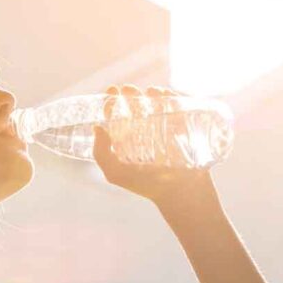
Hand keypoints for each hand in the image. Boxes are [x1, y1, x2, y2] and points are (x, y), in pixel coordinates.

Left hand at [92, 84, 216, 207]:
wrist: (181, 193)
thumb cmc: (148, 187)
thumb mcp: (117, 174)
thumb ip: (101, 155)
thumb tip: (98, 128)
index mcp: (128, 141)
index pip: (118, 117)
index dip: (112, 103)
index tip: (111, 93)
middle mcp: (145, 133)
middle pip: (137, 106)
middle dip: (132, 94)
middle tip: (129, 89)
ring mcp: (166, 130)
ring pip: (157, 104)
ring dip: (152, 93)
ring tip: (150, 92)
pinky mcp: (184, 129)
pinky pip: (178, 108)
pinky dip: (173, 97)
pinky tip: (166, 95)